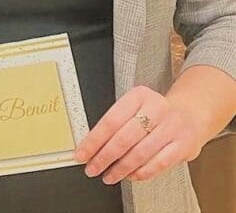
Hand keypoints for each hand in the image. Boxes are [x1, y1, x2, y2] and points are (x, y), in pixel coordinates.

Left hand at [74, 86, 201, 183]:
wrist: (189, 115)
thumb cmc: (154, 113)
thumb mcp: (135, 107)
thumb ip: (115, 123)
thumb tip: (90, 145)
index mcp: (139, 95)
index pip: (110, 120)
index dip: (94, 140)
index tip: (82, 153)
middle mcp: (157, 108)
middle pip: (124, 138)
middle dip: (104, 157)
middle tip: (92, 168)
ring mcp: (172, 127)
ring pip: (140, 153)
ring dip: (120, 169)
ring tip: (109, 175)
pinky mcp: (184, 145)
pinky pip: (158, 164)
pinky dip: (140, 173)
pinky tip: (130, 175)